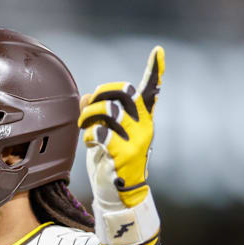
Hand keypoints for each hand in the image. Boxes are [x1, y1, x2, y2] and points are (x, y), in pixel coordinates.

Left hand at [79, 46, 164, 244]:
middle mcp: (144, 125)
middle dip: (99, 95)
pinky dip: (89, 136)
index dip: (155, 70)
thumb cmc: (110, 160)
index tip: (158, 51)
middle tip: (88, 110)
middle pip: (122, 92)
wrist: (118, 193)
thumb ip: (98, 113)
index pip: (151, 90)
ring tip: (85, 128)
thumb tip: (86, 97)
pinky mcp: (124, 153)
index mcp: (142, 118)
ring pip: (108, 111)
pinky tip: (90, 144)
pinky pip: (101, 133)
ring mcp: (136, 139)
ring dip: (88, 117)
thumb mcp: (105, 132)